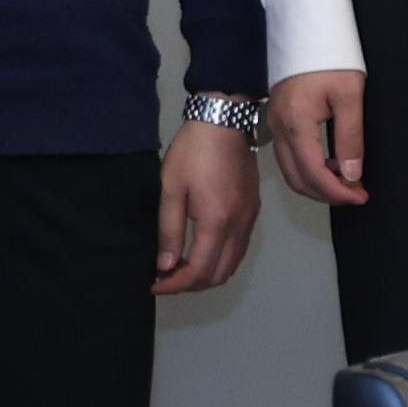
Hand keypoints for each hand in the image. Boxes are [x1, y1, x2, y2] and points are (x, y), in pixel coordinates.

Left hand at [154, 115, 256, 294]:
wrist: (224, 122)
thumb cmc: (193, 152)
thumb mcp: (171, 190)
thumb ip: (170, 231)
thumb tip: (166, 264)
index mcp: (217, 222)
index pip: (198, 271)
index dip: (174, 284)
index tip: (155, 283)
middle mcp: (239, 225)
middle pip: (220, 274)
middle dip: (191, 284)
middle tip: (166, 277)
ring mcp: (250, 218)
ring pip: (233, 264)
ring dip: (208, 274)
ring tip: (181, 267)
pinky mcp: (253, 210)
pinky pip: (240, 248)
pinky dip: (221, 259)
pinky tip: (202, 250)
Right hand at [269, 67, 368, 206]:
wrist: (307, 29)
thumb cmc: (329, 56)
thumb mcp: (350, 95)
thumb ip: (350, 137)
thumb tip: (351, 173)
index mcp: (296, 124)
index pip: (313, 174)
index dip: (337, 192)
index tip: (360, 196)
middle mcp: (279, 129)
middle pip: (298, 179)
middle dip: (327, 194)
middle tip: (356, 194)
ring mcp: (274, 125)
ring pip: (291, 171)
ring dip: (317, 183)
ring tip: (348, 182)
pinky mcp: (277, 120)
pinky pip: (288, 157)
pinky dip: (309, 169)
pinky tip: (332, 164)